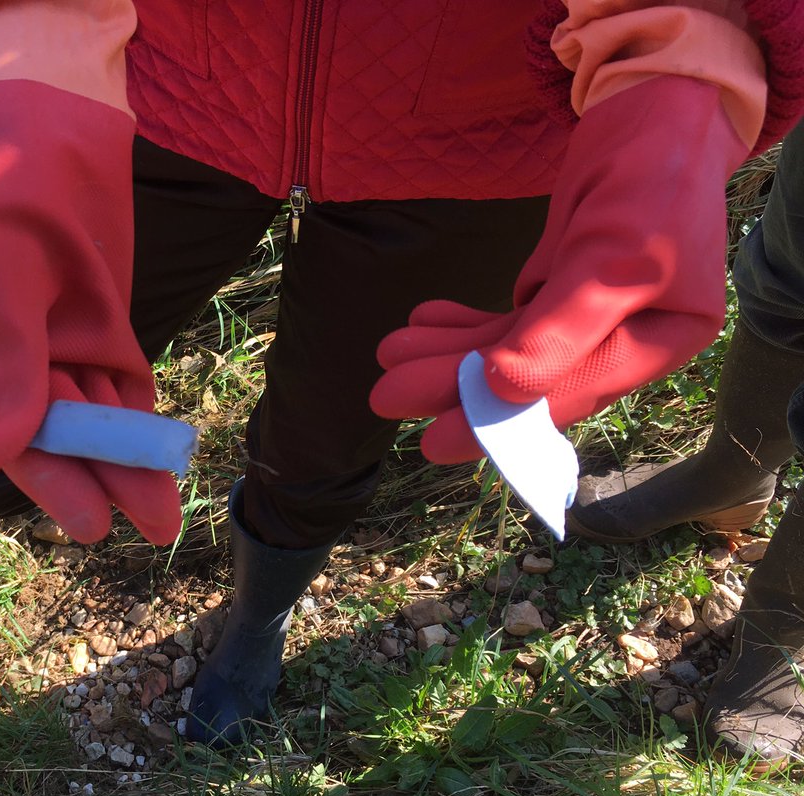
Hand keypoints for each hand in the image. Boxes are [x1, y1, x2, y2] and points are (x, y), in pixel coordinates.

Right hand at [0, 80, 181, 543]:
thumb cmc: (14, 189)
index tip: (91, 523)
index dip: (53, 481)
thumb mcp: (0, 268)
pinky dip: (140, 423)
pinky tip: (164, 456)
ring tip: (166, 512)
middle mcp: (18, 367)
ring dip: (130, 462)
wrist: (58, 129)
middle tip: (153, 526)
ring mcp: (64, 350)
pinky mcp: (104, 333)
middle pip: (64, 439)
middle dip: (105, 481)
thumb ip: (2, 360)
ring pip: (99, 421)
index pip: (12, 435)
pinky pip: (121, 389)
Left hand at [370, 76, 749, 462]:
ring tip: (390, 350)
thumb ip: (563, 327)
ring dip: (448, 351)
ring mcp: (588, 315)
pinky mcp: (561, 288)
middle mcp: (624, 338)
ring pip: (509, 347)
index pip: (568, 394)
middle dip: (454, 383)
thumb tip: (507, 388)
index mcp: (658, 342)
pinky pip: (507, 318)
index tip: (434, 441)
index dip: (499, 422)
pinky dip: (464, 322)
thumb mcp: (611, 254)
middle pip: (529, 376)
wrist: (659, 106)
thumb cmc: (651, 177)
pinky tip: (425, 318)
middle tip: (385, 395)